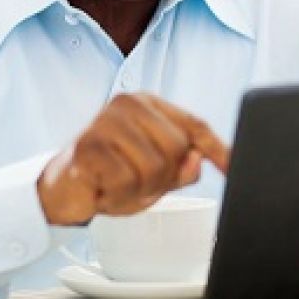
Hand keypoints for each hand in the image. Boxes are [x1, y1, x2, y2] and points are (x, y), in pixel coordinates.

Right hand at [36, 92, 228, 224]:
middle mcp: (130, 104)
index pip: (195, 125)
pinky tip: (102, 186)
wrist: (62, 188)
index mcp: (150, 105)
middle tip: (135, 181)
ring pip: (154, 167)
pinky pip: (126, 180)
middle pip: (178, 149)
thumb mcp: (155, 174)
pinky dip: (118, 195)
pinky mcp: (89, 144)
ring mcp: (107, 121)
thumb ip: (181, 168)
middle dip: (162, 178)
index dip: (219, 148)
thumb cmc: (111, 174)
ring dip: (138, 189)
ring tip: (117, 183)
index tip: (237, 166)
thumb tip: (197, 160)